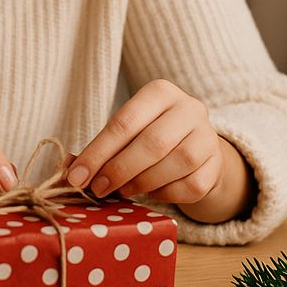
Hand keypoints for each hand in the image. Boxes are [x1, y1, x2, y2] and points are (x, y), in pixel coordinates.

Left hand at [65, 79, 254, 223]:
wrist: (194, 149)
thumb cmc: (149, 137)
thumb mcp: (125, 134)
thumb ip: (100, 149)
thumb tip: (69, 170)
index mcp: (161, 92)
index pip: (125, 121)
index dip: (98, 152)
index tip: (77, 176)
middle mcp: (189, 108)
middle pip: (153, 143)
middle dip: (119, 170)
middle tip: (99, 188)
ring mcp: (208, 136)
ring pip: (176, 163)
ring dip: (143, 182)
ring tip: (124, 190)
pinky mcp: (217, 164)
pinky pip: (191, 185)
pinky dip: (167, 194)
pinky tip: (153, 192)